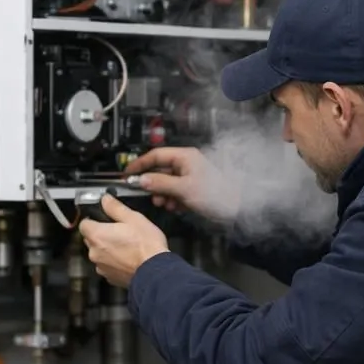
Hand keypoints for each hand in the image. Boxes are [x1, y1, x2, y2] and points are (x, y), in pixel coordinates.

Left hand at [78, 194, 170, 288]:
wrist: (155, 271)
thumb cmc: (146, 246)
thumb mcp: (133, 218)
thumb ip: (115, 207)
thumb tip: (106, 200)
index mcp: (97, 235)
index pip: (84, 224)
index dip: (93, 220)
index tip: (103, 219)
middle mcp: (95, 252)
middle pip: (91, 239)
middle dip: (102, 235)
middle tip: (120, 232)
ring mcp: (101, 267)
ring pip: (100, 253)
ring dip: (108, 250)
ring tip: (127, 247)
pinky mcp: (110, 278)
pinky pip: (107, 266)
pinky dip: (115, 262)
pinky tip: (128, 258)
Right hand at [124, 147, 240, 223]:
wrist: (235, 208)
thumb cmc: (215, 194)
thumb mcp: (183, 189)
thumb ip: (160, 183)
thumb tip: (142, 180)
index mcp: (185, 156)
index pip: (156, 155)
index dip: (140, 164)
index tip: (128, 174)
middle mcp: (186, 163)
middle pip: (160, 169)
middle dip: (153, 183)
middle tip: (148, 194)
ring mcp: (190, 175)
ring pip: (167, 182)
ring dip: (162, 194)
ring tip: (164, 203)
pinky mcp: (192, 188)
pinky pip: (175, 191)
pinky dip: (172, 199)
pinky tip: (175, 206)